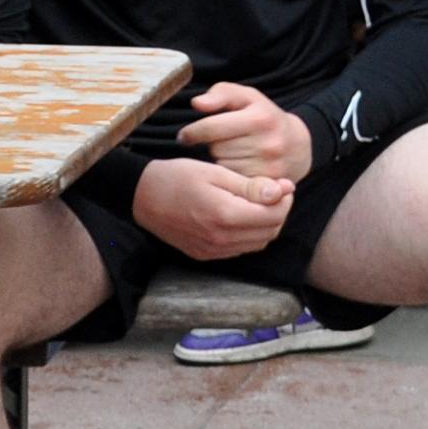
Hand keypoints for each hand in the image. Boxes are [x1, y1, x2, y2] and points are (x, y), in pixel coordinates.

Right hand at [131, 152, 295, 261]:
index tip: (283, 184)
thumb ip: (250, 186)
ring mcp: (212, 251)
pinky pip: (240, 249)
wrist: (142, 196)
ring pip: (258, 244)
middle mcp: (220, 239)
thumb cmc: (178, 177)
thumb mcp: (216, 173)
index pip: (274, 215)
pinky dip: (249, 235)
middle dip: (279, 211)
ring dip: (266, 224)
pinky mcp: (204, 255)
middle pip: (270, 232)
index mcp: (224, 215)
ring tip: (258, 202)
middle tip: (274, 191)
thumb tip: (283, 190)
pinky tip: (242, 216)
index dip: (285, 199)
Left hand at [177, 81, 315, 182]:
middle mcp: (267, 143)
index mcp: (260, 118)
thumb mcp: (247, 97)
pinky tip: (237, 167)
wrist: (298, 146)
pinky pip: (234, 183)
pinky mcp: (268, 185)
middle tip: (222, 142)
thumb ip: (221, 93)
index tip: (185, 136)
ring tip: (233, 154)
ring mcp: (269, 167)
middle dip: (213, 145)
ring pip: (223, 167)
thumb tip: (197, 103)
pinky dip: (231, 176)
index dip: (192, 132)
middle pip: (216, 149)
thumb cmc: (264, 117)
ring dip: (221, 161)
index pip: (211, 127)